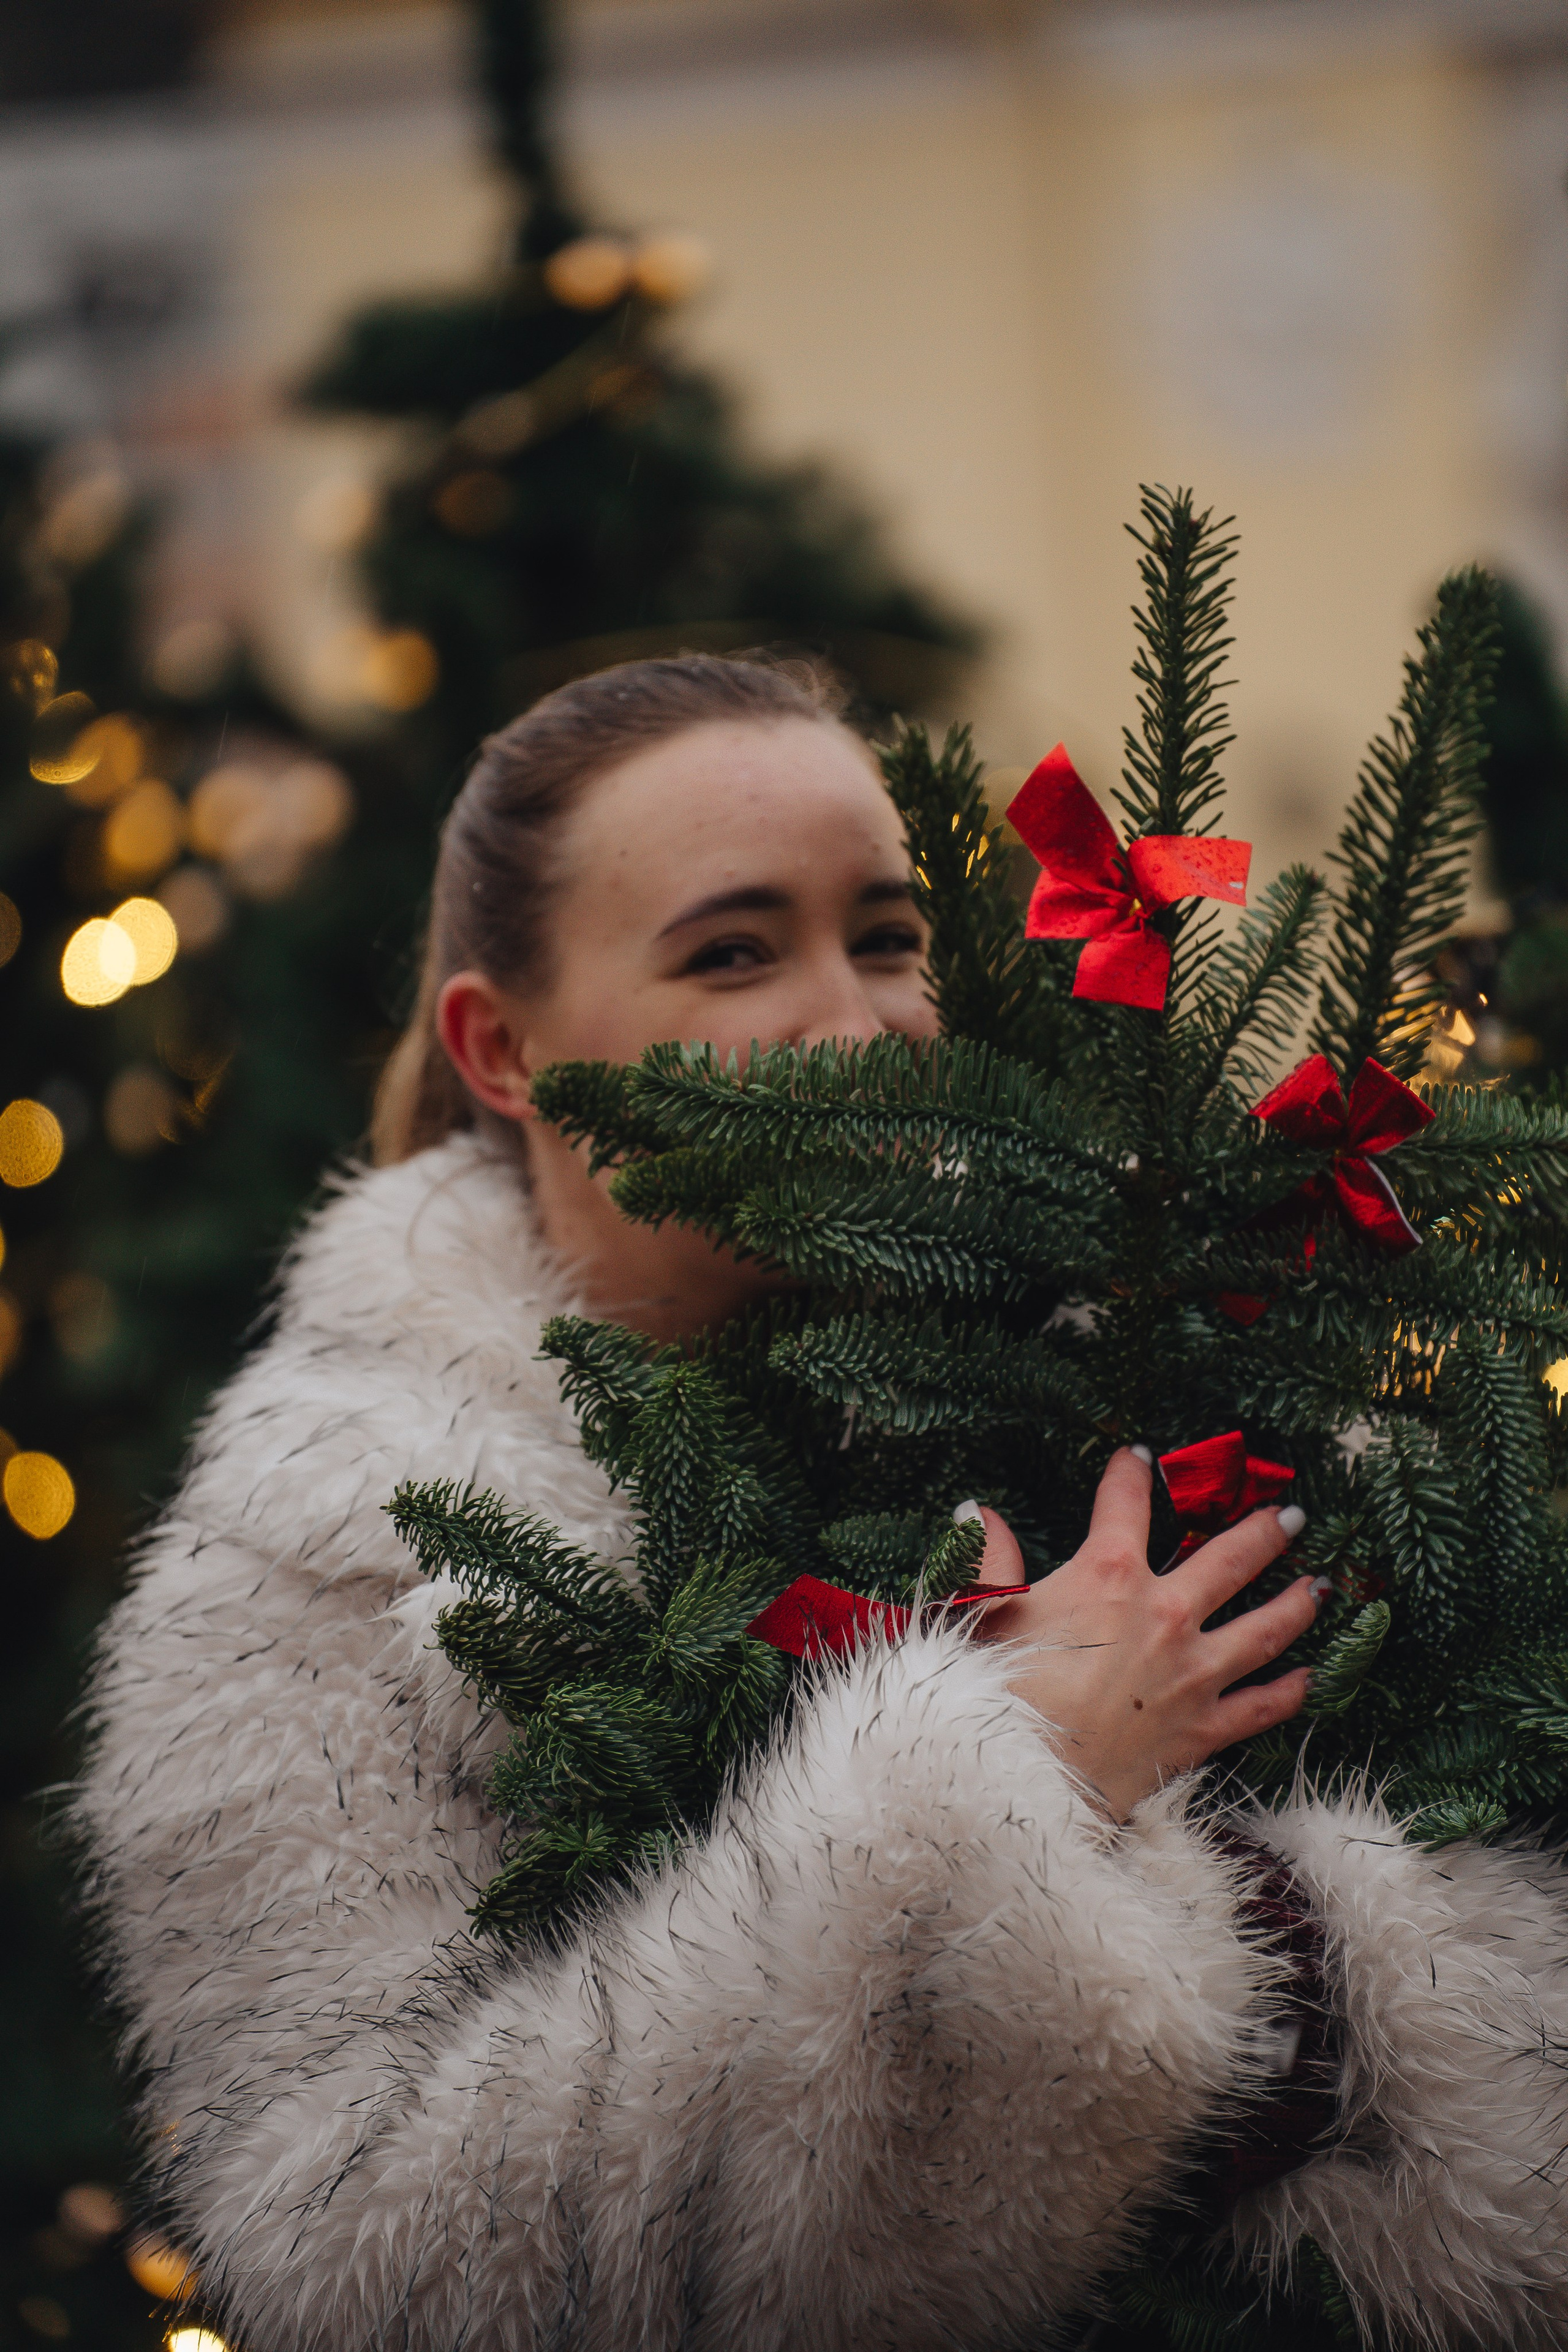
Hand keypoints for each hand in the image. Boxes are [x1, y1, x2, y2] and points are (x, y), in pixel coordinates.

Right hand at [965, 1447, 1319, 1821]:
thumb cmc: (995, 1692)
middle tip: (1288, 1513)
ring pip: (1263, 1629)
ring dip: (1296, 1603)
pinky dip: (1288, 1692)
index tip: (1138, 1458)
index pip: (1125, 1505)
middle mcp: (1163, 1615)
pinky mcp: (1201, 1730)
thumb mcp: (982, 1611)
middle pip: (1229, 1560)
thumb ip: (989, 1560)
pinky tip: (1308, 1679)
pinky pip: (1259, 1708)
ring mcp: (1191, 1674)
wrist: (1021, 1779)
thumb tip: (976, 1513)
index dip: (1130, 1475)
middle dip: (1262, 1530)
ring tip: (1319, 1587)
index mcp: (1108, 1577)